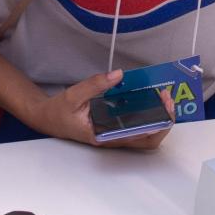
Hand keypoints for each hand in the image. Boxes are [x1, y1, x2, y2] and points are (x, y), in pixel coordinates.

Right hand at [25, 71, 174, 149]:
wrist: (48, 119)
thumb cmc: (59, 112)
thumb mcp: (74, 96)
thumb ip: (95, 84)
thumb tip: (118, 74)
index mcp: (105, 137)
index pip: (140, 138)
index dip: (157, 123)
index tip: (163, 104)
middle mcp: (113, 139)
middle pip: (149, 139)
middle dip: (164, 120)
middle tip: (167, 98)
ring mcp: (115, 135)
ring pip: (146, 134)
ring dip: (158, 117)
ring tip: (162, 97)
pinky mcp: (115, 127)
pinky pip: (137, 124)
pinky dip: (148, 113)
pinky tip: (150, 98)